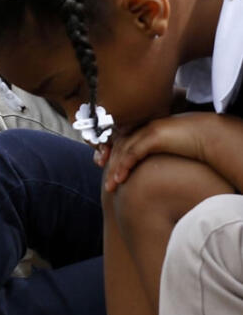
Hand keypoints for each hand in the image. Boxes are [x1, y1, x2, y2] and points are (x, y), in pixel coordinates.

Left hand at [100, 113, 231, 191]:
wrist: (209, 136)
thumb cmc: (191, 144)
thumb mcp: (167, 149)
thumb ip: (154, 154)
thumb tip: (147, 169)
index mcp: (144, 129)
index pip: (121, 142)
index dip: (111, 157)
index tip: (104, 171)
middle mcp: (142, 127)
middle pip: (118, 147)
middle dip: (109, 166)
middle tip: (106, 184)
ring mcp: (147, 130)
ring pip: (123, 151)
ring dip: (114, 170)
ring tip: (110, 187)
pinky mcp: (153, 136)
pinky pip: (133, 152)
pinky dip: (124, 166)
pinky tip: (120, 179)